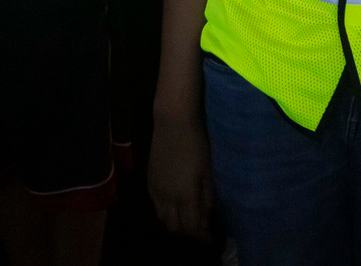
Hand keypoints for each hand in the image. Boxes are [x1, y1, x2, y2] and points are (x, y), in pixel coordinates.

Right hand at [149, 112, 215, 239]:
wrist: (172, 123)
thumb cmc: (196, 144)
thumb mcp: (208, 173)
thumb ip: (207, 199)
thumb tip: (207, 219)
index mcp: (185, 196)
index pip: (192, 228)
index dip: (202, 237)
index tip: (211, 238)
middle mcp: (167, 198)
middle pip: (175, 228)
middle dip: (188, 232)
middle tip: (200, 227)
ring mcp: (155, 190)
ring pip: (162, 219)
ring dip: (175, 222)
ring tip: (187, 216)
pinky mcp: (148, 182)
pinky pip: (155, 206)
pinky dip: (165, 211)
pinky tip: (175, 203)